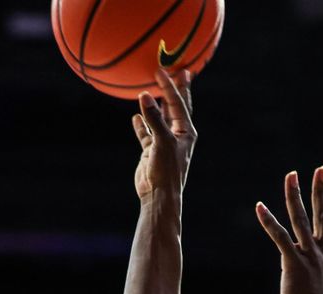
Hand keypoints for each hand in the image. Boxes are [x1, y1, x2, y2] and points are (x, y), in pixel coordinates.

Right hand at [133, 69, 196, 201]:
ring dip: (155, 104)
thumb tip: (144, 96)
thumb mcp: (162, 141)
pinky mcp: (151, 151)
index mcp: (186, 131)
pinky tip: (136, 115)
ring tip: (152, 89)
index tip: (161, 71)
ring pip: (159, 118)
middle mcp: (176, 134)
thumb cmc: (166, 170)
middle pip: (174, 106)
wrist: (159, 195)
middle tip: (174, 70)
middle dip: (173, 89)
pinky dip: (142, 124)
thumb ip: (154, 119)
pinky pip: (146, 133)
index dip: (170, 86)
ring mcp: (163, 142)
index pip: (178, 103)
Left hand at [256, 168, 322, 293]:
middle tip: (321, 168)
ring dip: (296, 195)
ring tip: (292, 175)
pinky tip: (260, 205)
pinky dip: (268, 220)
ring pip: (302, 219)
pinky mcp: (293, 262)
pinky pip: (279, 236)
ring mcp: (310, 256)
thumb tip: (316, 270)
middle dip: (321, 189)